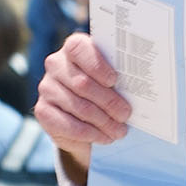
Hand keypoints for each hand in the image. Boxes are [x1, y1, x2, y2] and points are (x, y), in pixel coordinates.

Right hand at [34, 32, 131, 185]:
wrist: (84, 119)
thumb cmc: (105, 92)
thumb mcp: (114, 82)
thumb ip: (121, 78)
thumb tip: (142, 87)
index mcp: (74, 48)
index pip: (78, 48)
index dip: (97, 65)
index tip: (114, 81)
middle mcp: (56, 64)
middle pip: (82, 83)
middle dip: (109, 102)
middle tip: (126, 115)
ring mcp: (47, 87)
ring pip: (78, 106)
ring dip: (103, 122)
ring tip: (120, 131)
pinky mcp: (43, 111)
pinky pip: (68, 125)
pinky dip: (91, 134)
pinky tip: (104, 137)